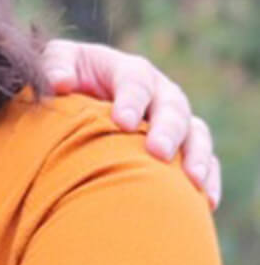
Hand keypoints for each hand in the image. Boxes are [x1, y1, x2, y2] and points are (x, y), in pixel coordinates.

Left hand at [41, 39, 220, 208]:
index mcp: (129, 71)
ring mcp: (175, 120)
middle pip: (173, 106)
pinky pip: (205, 160)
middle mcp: (159, 93)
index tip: (122, 122)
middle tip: (157, 152)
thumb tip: (60, 82)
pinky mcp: (184, 146)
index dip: (131, 100)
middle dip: (167, 129)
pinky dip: (209, 178)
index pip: (135, 81)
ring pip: (195, 133)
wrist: (78, 97)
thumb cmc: (66, 77)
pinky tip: (206, 201)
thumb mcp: (56, 63)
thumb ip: (55, 66)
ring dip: (195, 155)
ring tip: (190, 181)